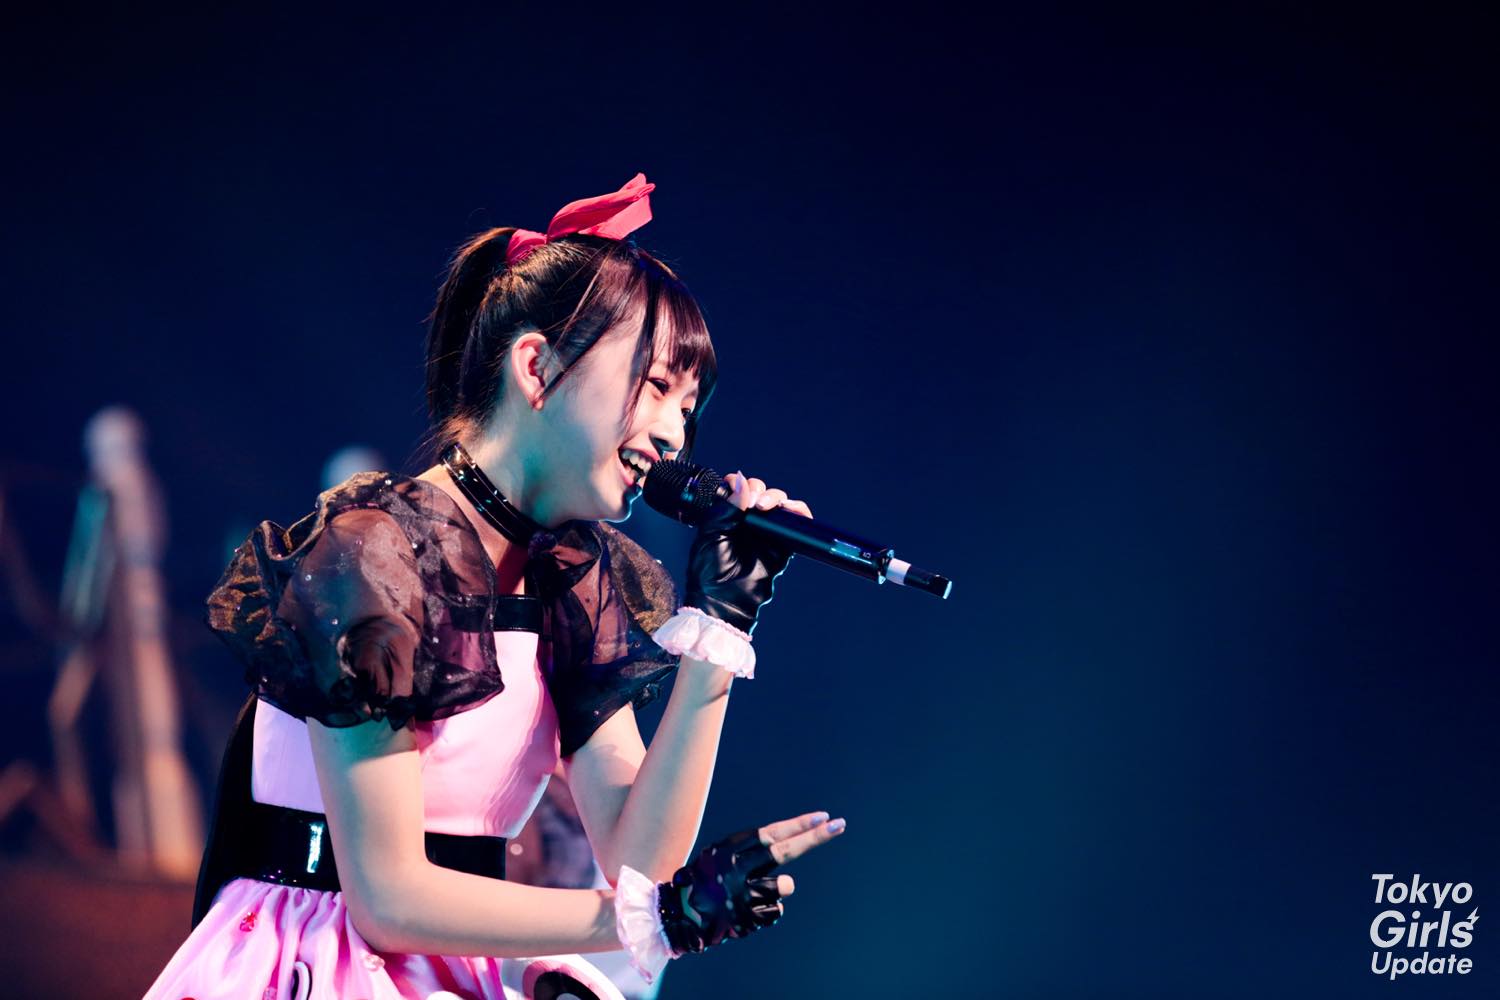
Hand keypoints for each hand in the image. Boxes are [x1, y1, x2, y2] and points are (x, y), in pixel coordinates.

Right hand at [657, 809, 845, 954]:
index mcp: (729, 850)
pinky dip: (766, 911)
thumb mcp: (721, 855)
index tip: (824, 817)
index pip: (772, 834)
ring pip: (785, 886)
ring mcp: (742, 897)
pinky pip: (776, 912)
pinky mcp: (747, 921)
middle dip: (814, 837)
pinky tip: (746, 912)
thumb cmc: (706, 880)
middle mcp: (736, 871)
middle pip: (784, 852)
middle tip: (839, 825)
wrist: (678, 917)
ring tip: (753, 894)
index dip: (799, 825)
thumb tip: (793, 838)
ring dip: (777, 889)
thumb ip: (752, 850)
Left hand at [686, 472, 813, 635]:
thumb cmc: (710, 573)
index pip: (737, 489)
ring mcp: (765, 532)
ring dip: (776, 498)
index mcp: (726, 516)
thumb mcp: (710, 534)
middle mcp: (747, 521)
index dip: (739, 484)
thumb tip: (741, 482)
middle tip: (753, 502)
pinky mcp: (782, 545)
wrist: (724, 600)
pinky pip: (795, 523)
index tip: (737, 490)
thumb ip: (727, 508)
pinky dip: (798, 512)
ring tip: (766, 506)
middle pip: (761, 491)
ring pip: (779, 503)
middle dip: (759, 489)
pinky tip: (791, 511)